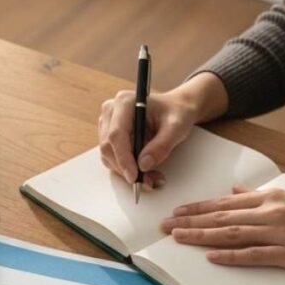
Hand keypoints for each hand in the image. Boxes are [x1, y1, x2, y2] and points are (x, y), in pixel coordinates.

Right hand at [97, 72, 227, 187]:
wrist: (176, 109)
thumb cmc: (176, 113)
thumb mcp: (176, 127)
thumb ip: (161, 145)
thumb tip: (144, 165)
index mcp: (125, 102)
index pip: (116, 134)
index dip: (123, 158)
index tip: (134, 176)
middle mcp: (111, 111)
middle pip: (109, 146)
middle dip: (126, 168)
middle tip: (148, 182)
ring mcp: (108, 123)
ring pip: (108, 155)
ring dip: (126, 171)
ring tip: (151, 178)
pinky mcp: (109, 136)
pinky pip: (112, 157)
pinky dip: (126, 169)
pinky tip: (144, 172)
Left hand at [161, 187, 284, 269]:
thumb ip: (260, 195)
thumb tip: (234, 190)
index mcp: (271, 197)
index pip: (225, 203)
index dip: (198, 208)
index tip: (177, 212)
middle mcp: (271, 212)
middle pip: (221, 217)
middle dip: (190, 222)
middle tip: (164, 227)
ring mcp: (280, 234)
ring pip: (232, 234)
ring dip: (202, 236)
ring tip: (179, 239)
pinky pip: (255, 255)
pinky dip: (231, 256)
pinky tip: (212, 256)